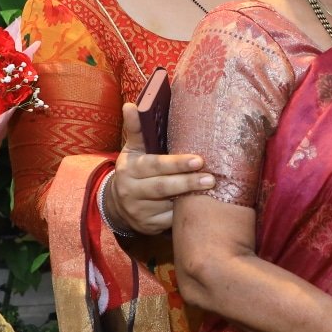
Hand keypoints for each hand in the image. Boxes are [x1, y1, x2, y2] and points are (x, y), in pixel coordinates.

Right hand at [108, 103, 215, 234]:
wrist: (118, 204)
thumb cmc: (135, 169)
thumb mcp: (133, 149)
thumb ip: (137, 129)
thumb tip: (132, 104)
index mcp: (130, 168)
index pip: (154, 165)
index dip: (176, 164)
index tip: (198, 160)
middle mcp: (131, 191)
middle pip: (163, 188)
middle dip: (188, 183)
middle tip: (212, 179)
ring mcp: (139, 212)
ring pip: (169, 207)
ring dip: (192, 201)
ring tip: (214, 194)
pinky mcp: (149, 227)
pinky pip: (172, 222)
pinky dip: (188, 216)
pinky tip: (205, 210)